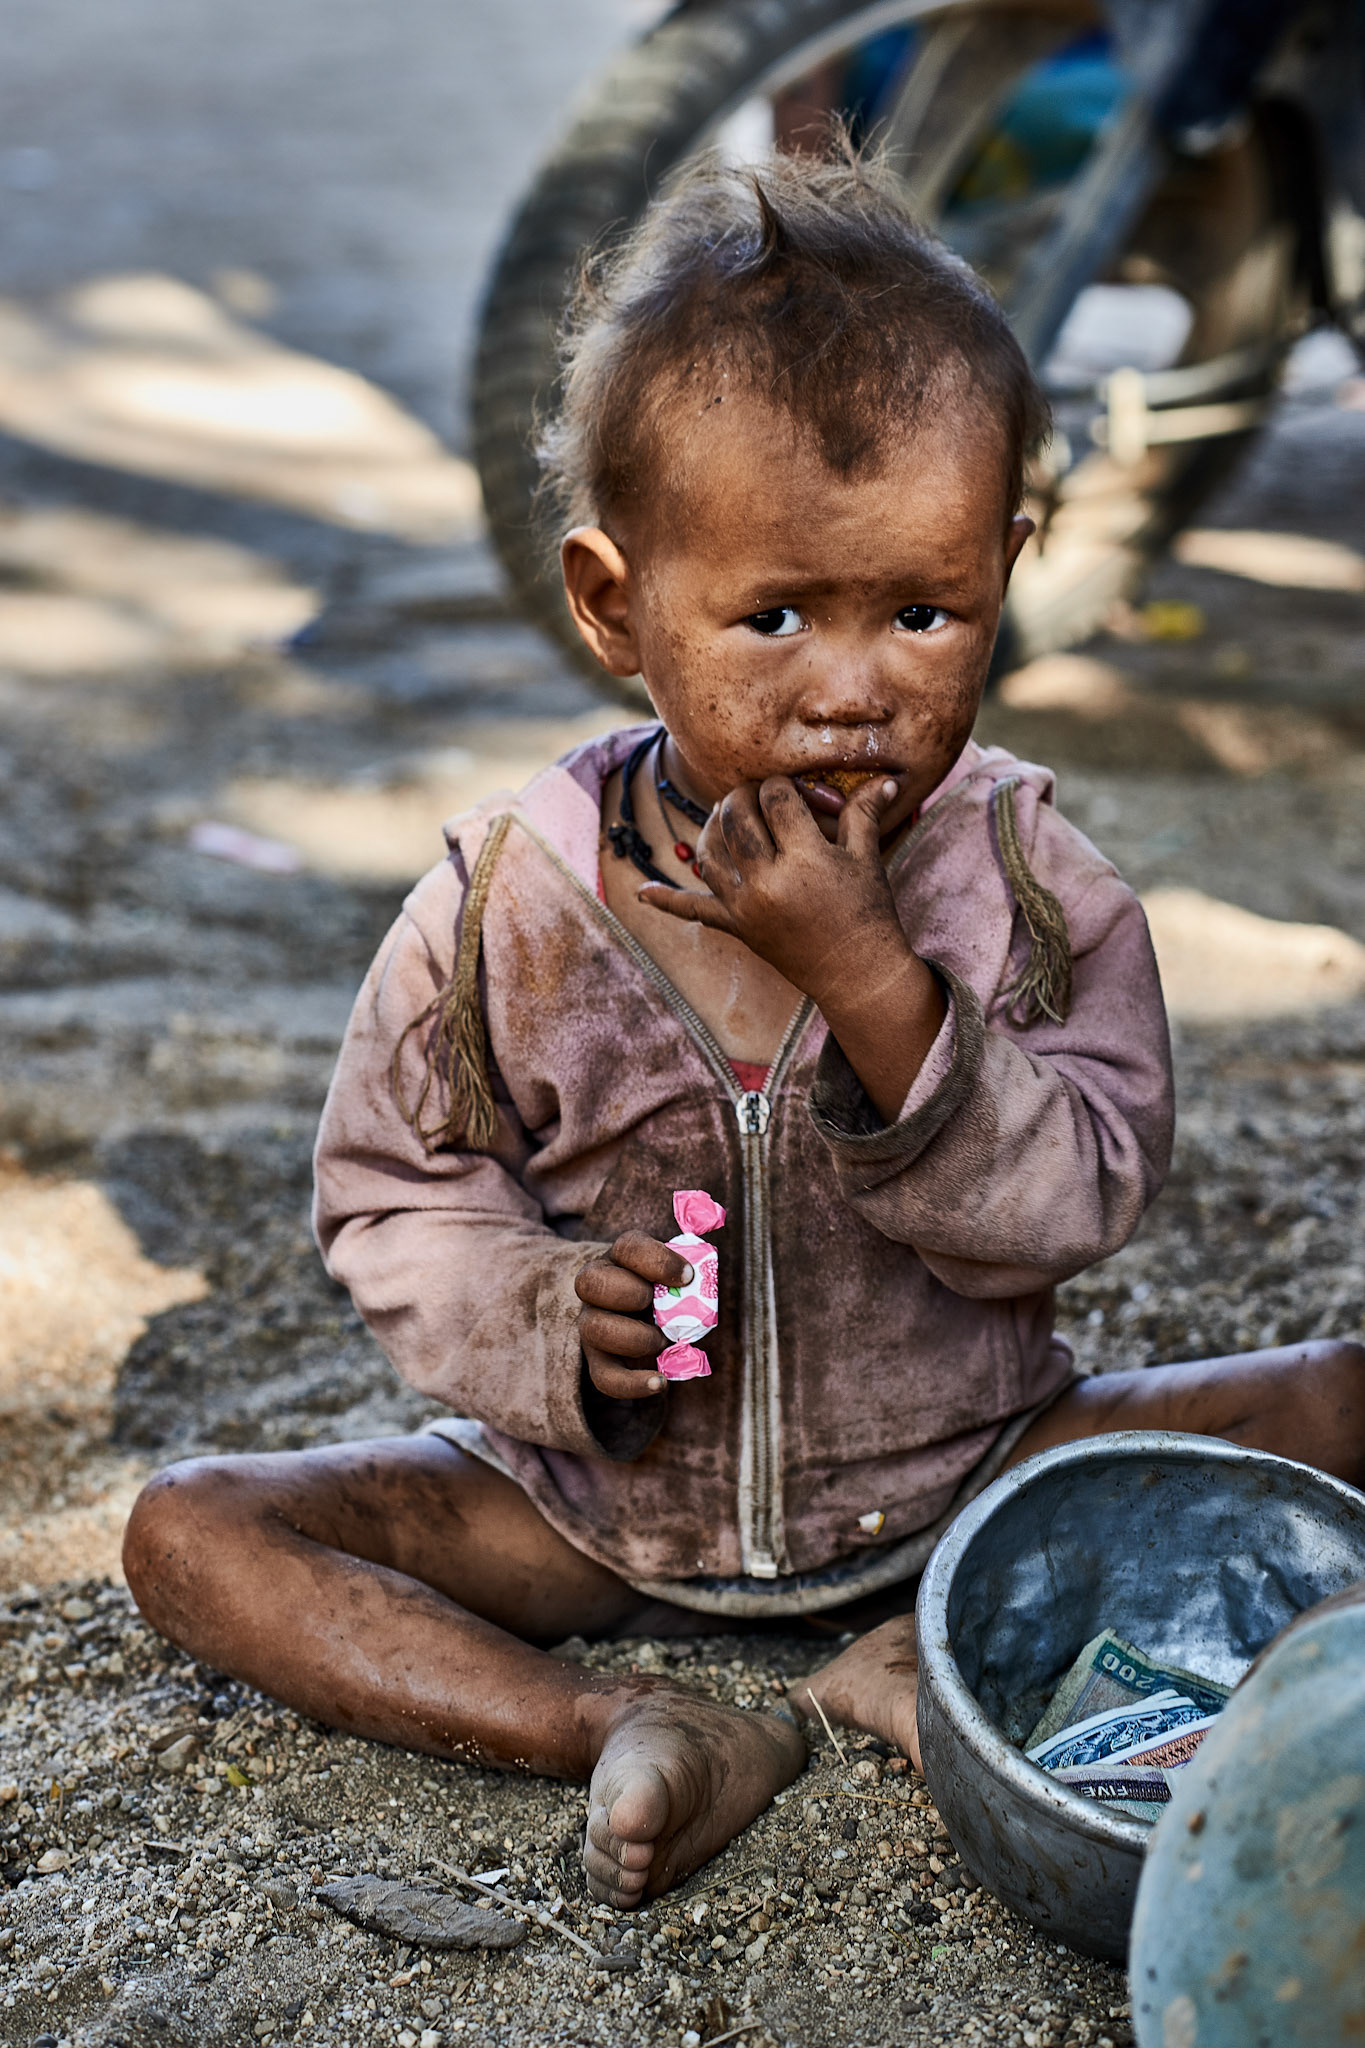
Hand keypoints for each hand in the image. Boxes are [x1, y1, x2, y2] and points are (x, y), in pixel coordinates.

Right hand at [575, 1231, 691, 1400]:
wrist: (652, 1315)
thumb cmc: (671, 1289)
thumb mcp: (680, 1274)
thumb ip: (693, 1274)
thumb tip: (705, 1285)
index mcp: (621, 1258)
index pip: (627, 1248)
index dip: (657, 1261)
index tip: (688, 1276)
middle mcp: (597, 1287)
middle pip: (590, 1283)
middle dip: (631, 1294)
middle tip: (661, 1305)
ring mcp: (592, 1323)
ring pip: (593, 1329)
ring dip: (635, 1338)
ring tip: (662, 1340)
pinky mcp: (598, 1359)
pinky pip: (604, 1377)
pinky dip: (632, 1384)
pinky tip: (660, 1382)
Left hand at [640, 776, 945, 1122]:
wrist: (857, 974)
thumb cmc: (868, 913)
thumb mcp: (866, 859)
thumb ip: (865, 814)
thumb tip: (887, 780)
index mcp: (803, 858)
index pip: (776, 798)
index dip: (783, 786)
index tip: (795, 791)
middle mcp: (766, 881)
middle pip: (736, 816)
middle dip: (744, 796)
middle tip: (758, 795)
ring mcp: (745, 906)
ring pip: (708, 851)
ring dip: (712, 827)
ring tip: (727, 815)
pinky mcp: (736, 927)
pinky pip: (694, 911)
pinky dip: (667, 901)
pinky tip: (641, 892)